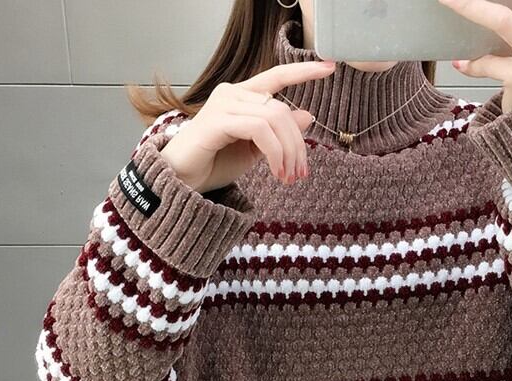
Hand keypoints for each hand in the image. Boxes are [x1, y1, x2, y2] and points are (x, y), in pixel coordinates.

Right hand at [160, 60, 336, 192]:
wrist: (182, 181)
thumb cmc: (215, 164)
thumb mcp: (256, 150)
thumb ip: (279, 134)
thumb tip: (308, 116)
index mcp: (241, 97)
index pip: (276, 77)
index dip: (303, 71)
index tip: (330, 67)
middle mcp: (232, 94)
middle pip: (281, 109)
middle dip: (297, 144)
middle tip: (300, 173)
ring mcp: (223, 104)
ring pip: (274, 118)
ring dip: (288, 152)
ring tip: (288, 177)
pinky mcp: (217, 121)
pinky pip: (259, 130)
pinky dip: (274, 152)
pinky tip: (277, 172)